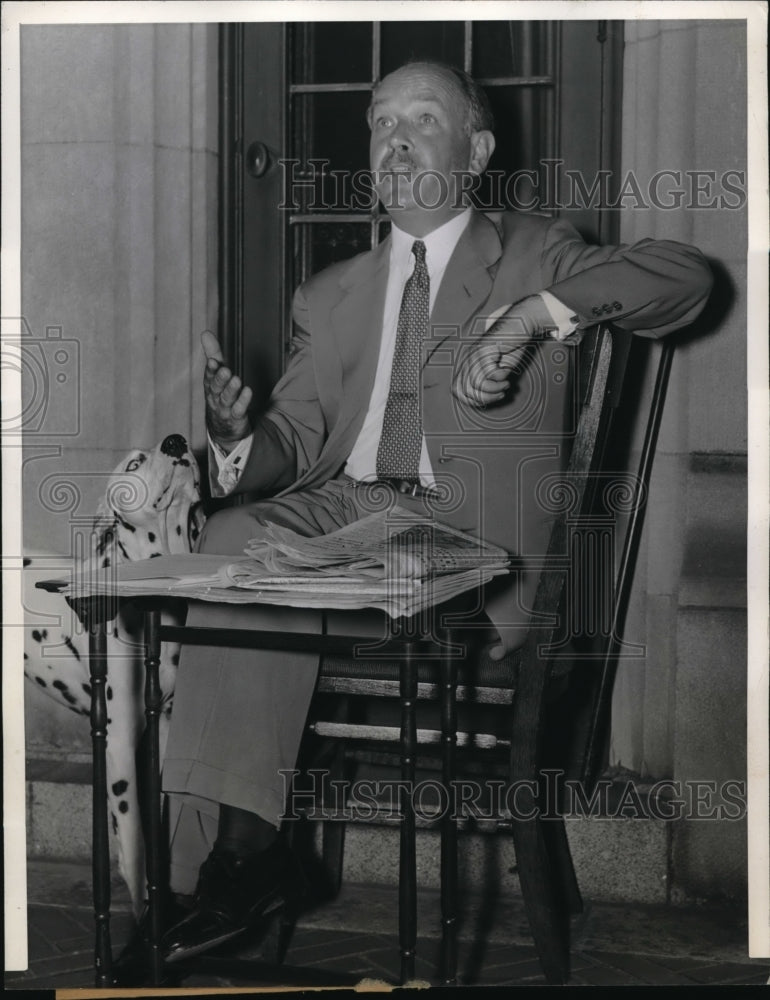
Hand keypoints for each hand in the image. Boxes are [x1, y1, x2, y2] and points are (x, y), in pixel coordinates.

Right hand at [201, 331, 252, 450]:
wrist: (223, 428)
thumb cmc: (219, 396)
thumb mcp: (216, 375)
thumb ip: (213, 354)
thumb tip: (205, 333)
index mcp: (210, 386)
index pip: (208, 377)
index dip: (211, 370)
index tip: (213, 361)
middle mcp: (215, 397)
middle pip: (216, 388)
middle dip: (220, 379)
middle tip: (225, 371)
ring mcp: (225, 409)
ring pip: (226, 399)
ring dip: (231, 390)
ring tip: (237, 380)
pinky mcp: (236, 418)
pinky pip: (238, 410)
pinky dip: (243, 402)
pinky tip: (248, 392)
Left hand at [453, 295, 555, 407]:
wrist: (522, 324)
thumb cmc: (512, 346)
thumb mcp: (500, 370)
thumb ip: (490, 382)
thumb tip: (484, 398)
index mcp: (469, 363)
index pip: (457, 389)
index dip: (471, 400)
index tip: (488, 400)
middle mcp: (468, 359)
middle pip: (463, 390)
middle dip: (483, 399)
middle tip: (498, 394)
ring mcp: (475, 354)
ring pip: (474, 385)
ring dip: (492, 392)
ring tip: (504, 387)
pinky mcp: (485, 350)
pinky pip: (487, 375)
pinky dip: (498, 382)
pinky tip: (507, 379)